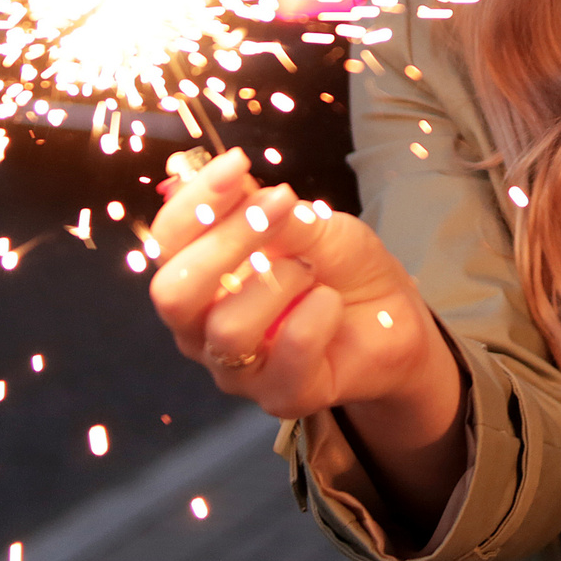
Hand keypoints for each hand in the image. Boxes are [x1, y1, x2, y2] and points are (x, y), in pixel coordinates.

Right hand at [147, 149, 456, 426]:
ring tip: (313, 271)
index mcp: (199, 276)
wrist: (394, 317)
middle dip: (227, 241)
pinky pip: (286, 354)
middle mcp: (202, 326)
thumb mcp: (310, 222)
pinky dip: (315, 316)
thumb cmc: (339, 266)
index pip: (167, 240)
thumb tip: (231, 178)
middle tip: (280, 207)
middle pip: (173, 292)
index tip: (236, 164)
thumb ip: (268, 210)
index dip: (195, 200)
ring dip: (281, 281)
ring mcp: (237, 367)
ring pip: (227, 328)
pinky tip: (331, 302)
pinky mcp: (280, 395)